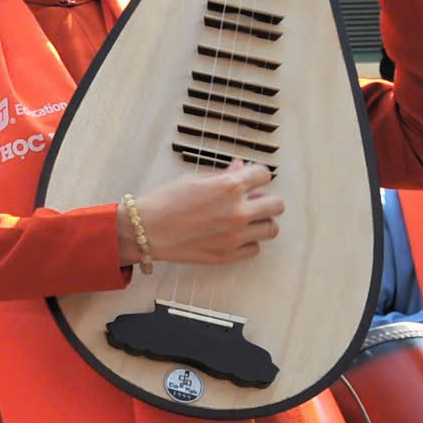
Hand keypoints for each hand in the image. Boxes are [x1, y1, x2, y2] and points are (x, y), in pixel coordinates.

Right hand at [125, 161, 284, 265]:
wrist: (144, 230)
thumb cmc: (164, 202)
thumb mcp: (193, 179)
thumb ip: (222, 175)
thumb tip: (241, 168)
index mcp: (228, 188)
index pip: (264, 175)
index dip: (257, 174)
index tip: (252, 178)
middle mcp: (237, 212)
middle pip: (278, 204)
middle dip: (266, 199)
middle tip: (253, 200)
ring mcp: (235, 236)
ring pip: (272, 229)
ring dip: (261, 222)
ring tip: (245, 220)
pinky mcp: (228, 255)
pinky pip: (255, 248)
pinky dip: (248, 241)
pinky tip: (233, 235)